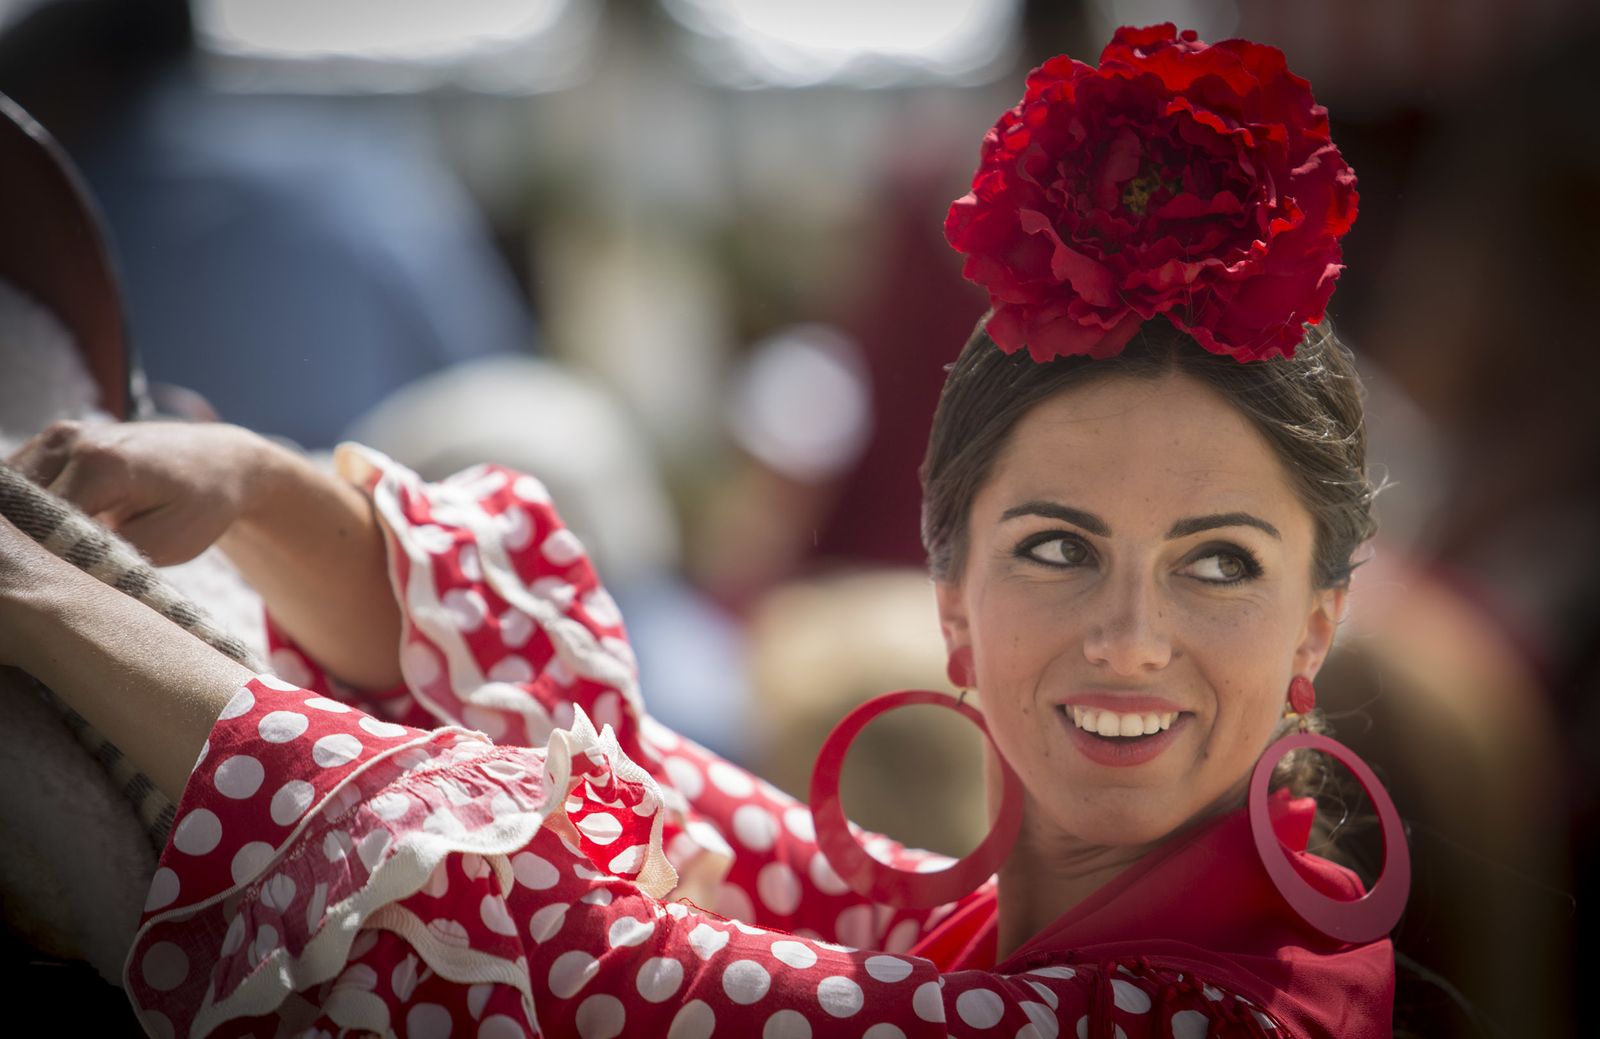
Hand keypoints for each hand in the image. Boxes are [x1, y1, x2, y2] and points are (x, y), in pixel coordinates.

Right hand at [7, 420, 270, 565]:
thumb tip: (54, 563)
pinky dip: (28, 507)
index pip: (41, 523)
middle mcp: (71, 441)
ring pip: (11, 494)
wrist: (220, 460)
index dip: (46, 557)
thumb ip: (109, 555)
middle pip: (19, 507)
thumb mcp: (169, 543)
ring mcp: (59, 436)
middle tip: (56, 568)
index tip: (65, 579)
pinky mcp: (54, 441)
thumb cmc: (203, 505)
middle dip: (30, 541)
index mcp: (101, 464)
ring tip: (57, 549)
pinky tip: (54, 529)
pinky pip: (20, 482)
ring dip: (26, 524)